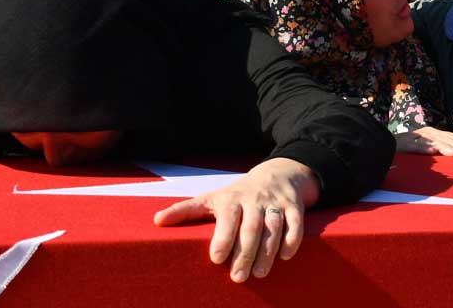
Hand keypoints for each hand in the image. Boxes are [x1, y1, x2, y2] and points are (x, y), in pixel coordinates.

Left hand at [153, 157, 320, 282]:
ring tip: (260, 274)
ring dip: (268, 251)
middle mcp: (254, 200)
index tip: (217, 259)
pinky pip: (295, 223)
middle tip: (237, 278)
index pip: (228, 218)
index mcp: (232, 199)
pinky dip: (291, 239)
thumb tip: (156, 221)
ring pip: (273, 227)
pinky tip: (284, 256)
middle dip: (245, 253)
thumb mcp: (212, 198)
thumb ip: (186, 210)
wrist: (278, 174)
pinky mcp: (294, 206)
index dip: (223, 238)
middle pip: (251, 227)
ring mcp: (275, 203)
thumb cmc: (238, 193)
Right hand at [396, 127, 452, 155]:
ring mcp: (415, 137)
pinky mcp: (403, 143)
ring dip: (446, 147)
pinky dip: (424, 148)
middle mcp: (427, 133)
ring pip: (433, 142)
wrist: (381, 145)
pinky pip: (415, 146)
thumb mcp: (426, 151)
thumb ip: (440, 152)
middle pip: (447, 139)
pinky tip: (432, 152)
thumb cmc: (407, 152)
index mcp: (434, 135)